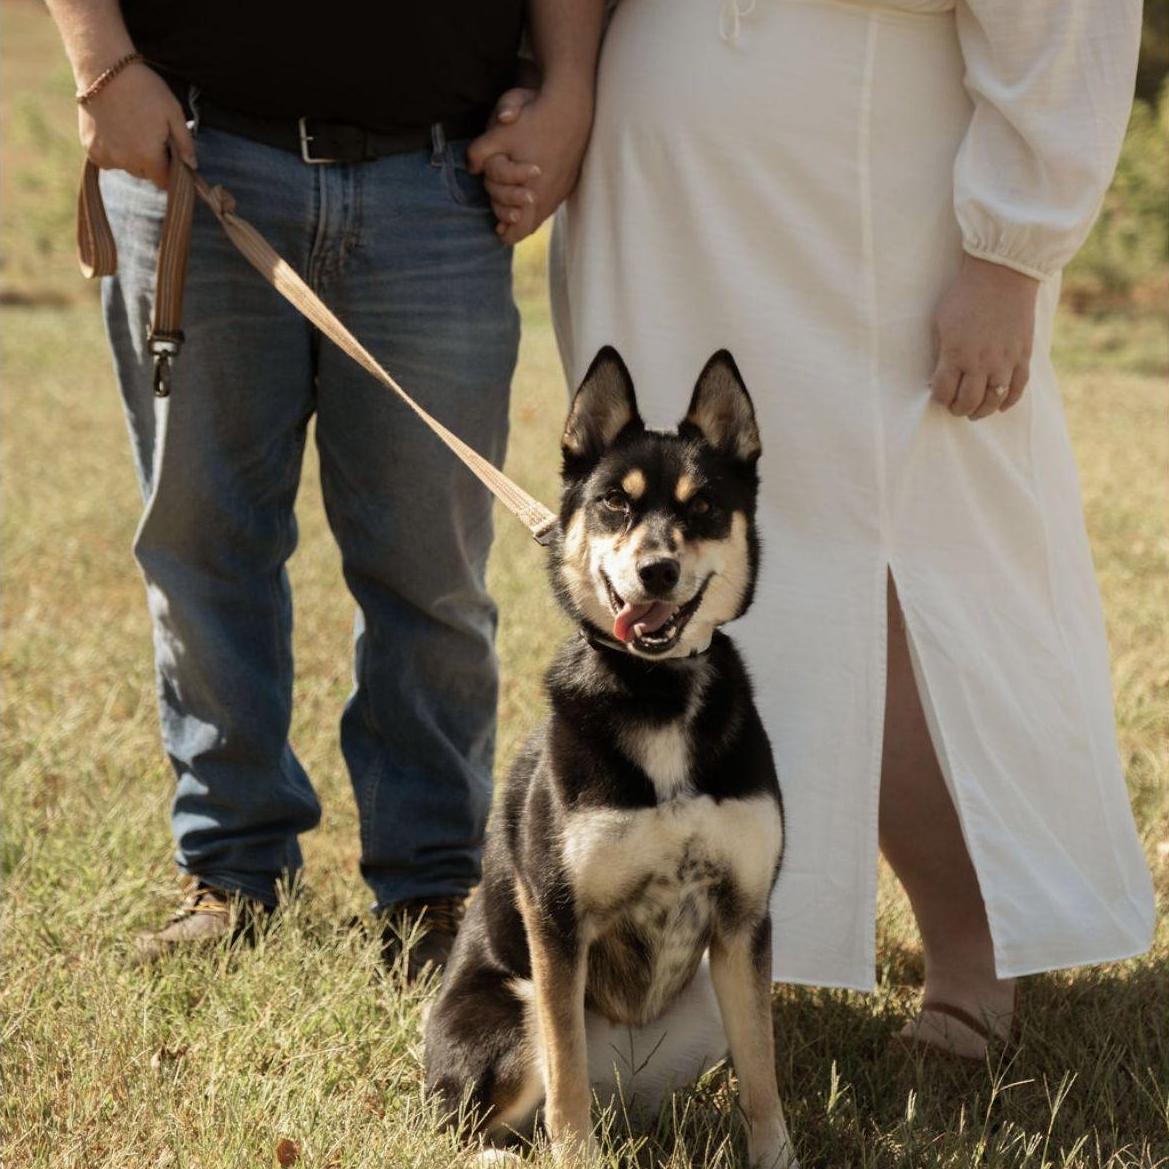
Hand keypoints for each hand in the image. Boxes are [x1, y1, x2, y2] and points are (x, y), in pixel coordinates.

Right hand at [79, 61, 195, 188]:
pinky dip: (112, 150)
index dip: (169, 171)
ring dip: (131, 156)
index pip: (164, 181)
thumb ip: (185, 143)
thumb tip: (192, 166)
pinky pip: (107, 159)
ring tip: (131, 129)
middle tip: (149, 135)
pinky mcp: (90, 148)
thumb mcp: (174, 113)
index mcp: (149, 158)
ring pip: (125, 167)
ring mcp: (105, 156)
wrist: (104, 67)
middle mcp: (126, 162)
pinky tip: (114, 129)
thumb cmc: (144, 88)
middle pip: (145, 174)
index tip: (169, 157)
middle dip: (151, 161)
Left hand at [468, 82, 592, 244]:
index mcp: (530, 189)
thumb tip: (471, 168)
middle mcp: (546, 195)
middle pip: (529, 227)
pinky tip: (533, 203)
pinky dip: (539, 208)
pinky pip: (552, 204)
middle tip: (503, 229)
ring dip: (527, 221)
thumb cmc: (533, 120)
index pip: (515, 222)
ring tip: (516, 220)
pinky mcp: (568, 182)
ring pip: (541, 218)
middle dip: (514, 229)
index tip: (498, 229)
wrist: (571, 109)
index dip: (504, 226)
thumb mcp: (500, 132)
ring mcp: (559, 189)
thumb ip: (481, 151)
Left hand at [929, 254, 1039, 419]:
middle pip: (968, 402)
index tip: (939, 395)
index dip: (939, 398)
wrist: (1002, 275)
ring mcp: (1005, 360)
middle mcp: (981, 362)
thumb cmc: (965, 295)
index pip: (943, 391)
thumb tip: (937, 375)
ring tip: (975, 411)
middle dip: (958, 409)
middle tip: (955, 407)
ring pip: (993, 400)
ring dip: (982, 411)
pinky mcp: (1023, 355)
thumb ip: (940, 351)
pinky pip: (1017, 388)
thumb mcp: (941, 323)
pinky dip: (1009, 401)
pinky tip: (1001, 405)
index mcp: (956, 353)